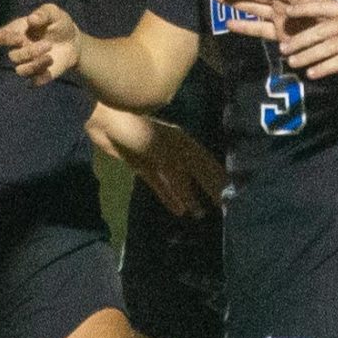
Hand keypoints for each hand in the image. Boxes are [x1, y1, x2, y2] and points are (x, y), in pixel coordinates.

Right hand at [0, 2, 81, 84]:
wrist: (73, 41)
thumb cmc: (59, 23)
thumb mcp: (54, 13)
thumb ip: (43, 13)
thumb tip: (31, 19)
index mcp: (17, 32)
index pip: (0, 37)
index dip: (6, 39)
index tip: (21, 37)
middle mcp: (19, 49)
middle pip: (13, 56)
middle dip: (29, 52)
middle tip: (48, 44)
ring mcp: (28, 63)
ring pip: (20, 71)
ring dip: (34, 65)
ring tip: (50, 57)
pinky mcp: (39, 75)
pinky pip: (34, 82)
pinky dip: (41, 77)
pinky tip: (51, 67)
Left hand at [90, 109, 224, 217]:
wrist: (105, 123)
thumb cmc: (136, 131)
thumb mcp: (162, 152)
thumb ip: (177, 175)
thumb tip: (191, 201)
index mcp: (183, 142)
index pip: (206, 163)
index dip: (217, 179)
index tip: (231, 194)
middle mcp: (175, 150)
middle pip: (194, 173)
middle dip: (206, 189)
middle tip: (220, 207)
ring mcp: (158, 159)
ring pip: (178, 181)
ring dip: (188, 196)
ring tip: (199, 215)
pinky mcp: (142, 167)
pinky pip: (159, 184)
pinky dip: (169, 196)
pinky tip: (178, 210)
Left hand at [209, 0, 337, 76]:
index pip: (322, 7)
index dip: (301, 9)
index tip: (283, 10)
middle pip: (319, 28)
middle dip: (298, 37)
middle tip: (280, 46)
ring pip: (327, 45)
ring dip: (307, 54)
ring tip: (290, 62)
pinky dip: (325, 68)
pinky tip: (312, 74)